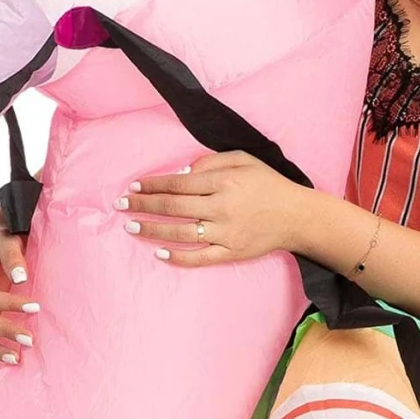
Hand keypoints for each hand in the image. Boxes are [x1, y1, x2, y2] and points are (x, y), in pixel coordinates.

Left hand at [116, 152, 321, 265]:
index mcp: (224, 182)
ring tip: (131, 227)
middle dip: (143, 205)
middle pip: (173, 206)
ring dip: (153, 230)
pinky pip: (200, 258)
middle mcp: (222, 208)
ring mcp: (226, 233)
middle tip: (121, 205)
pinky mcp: (232, 253)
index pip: (178, 183)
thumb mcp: (243, 160)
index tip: (133, 185)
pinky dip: (178, 257)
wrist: (298, 216)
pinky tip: (159, 253)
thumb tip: (180, 174)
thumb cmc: (269, 184)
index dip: (152, 184)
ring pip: (181, 233)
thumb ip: (211, 163)